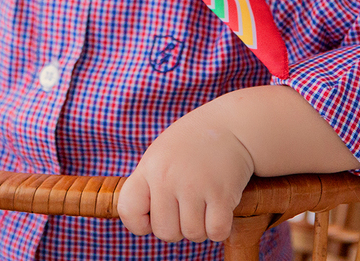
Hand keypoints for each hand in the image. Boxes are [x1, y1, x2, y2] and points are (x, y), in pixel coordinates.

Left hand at [117, 103, 254, 243]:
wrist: (231, 125)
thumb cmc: (192, 146)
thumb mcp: (160, 156)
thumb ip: (149, 186)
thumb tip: (144, 223)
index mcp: (149, 168)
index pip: (128, 211)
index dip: (140, 223)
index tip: (154, 215)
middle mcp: (167, 177)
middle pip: (165, 232)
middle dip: (178, 228)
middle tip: (187, 209)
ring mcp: (194, 186)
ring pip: (193, 234)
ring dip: (201, 228)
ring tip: (204, 205)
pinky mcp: (221, 193)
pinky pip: (216, 232)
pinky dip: (220, 229)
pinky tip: (220, 209)